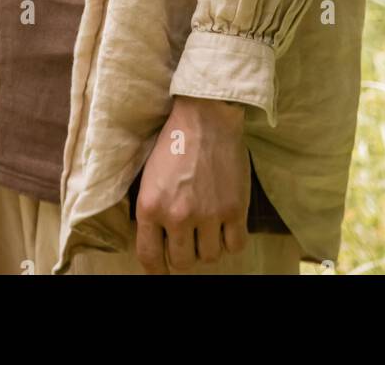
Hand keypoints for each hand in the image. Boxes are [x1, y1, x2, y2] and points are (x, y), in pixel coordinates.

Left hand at [134, 95, 250, 273]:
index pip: (149, 258)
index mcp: (150, 206)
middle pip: (182, 262)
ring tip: (209, 226)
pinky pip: (235, 246)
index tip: (163, 269)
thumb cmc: (175, 141)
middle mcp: (177, 215)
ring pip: (210, 257)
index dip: (157, 269)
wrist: (206, 115)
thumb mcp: (149, 176)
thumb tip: (157, 242)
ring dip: (209, 246)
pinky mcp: (234, 209)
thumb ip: (152, 211)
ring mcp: (208, 214)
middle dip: (185, 254)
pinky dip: (231, 240)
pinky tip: (227, 225)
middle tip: (190, 238)